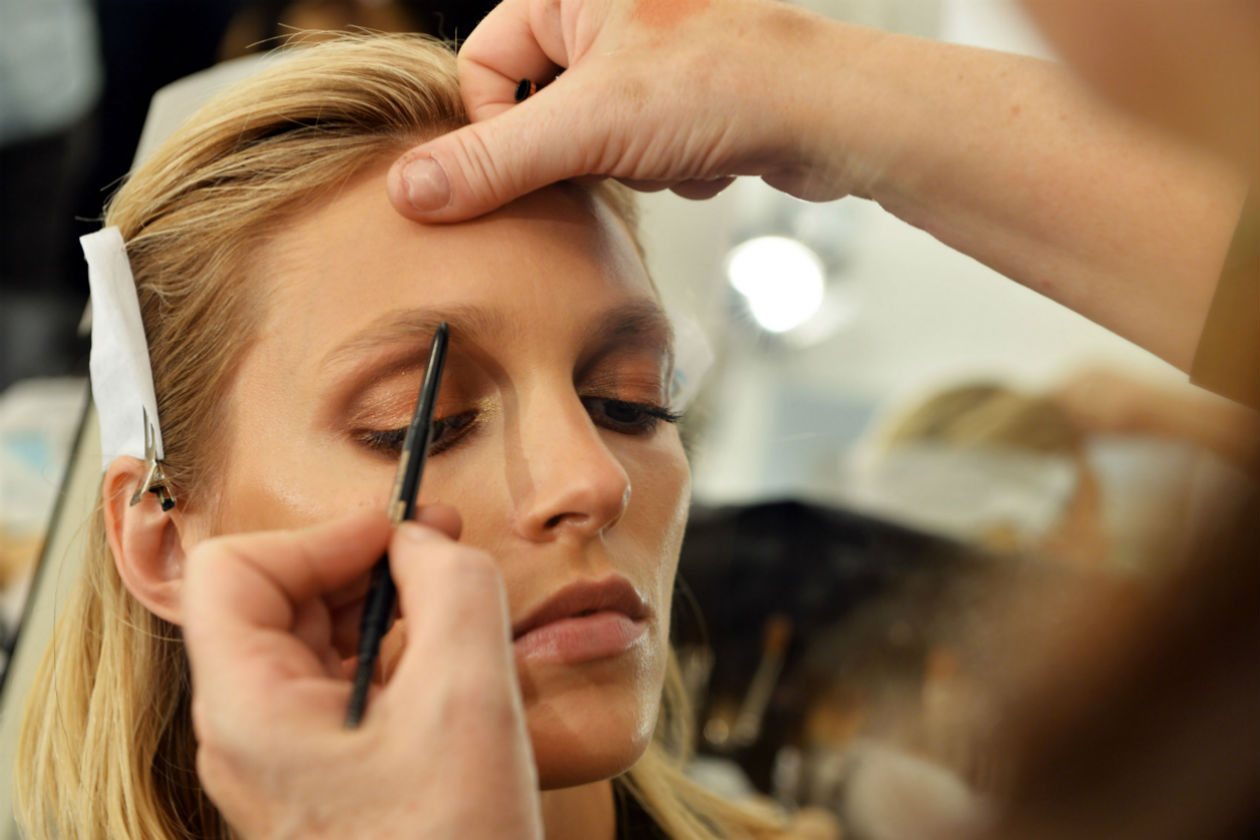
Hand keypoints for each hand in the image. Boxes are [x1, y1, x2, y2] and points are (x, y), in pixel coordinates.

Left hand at [182, 509, 541, 839]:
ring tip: (449, 603)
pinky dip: (386, 650)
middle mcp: (245, 731)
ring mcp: (278, 757)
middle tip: (438, 549)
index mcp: (249, 711)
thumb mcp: (469, 697)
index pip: (234, 570)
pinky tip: (442, 658)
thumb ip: (454, 588)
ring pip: (306, 638)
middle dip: (357, 561)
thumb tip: (426, 542)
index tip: (399, 535)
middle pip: (272, 598)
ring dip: (377, 603)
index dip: (320, 534)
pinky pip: (335, 683)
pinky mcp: (316, 773)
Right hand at [388, 0, 858, 221]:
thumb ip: (491, 161)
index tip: (533, 164)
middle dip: (581, 150)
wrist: (827, 113)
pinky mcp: (683, 95)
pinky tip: (704, 156)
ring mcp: (648, 53)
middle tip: (619, 154)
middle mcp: (605, 9)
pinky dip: (665, 168)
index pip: (482, 64)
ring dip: (628, 163)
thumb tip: (408, 190)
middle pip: (536, 107)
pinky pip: (637, 150)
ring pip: (589, 138)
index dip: (498, 128)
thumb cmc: (719, 85)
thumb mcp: (585, 127)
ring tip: (674, 148)